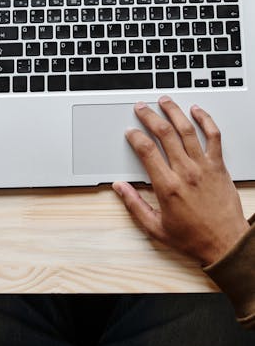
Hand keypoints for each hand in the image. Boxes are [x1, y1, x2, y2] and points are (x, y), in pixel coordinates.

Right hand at [112, 95, 249, 265]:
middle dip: (149, 116)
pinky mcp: (219, 166)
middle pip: (164, 134)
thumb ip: (134, 205)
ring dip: (173, 112)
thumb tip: (119, 187)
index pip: (146, 150)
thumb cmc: (193, 239)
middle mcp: (185, 172)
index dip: (135, 136)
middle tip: (141, 107)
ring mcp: (204, 167)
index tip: (130, 131)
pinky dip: (205, 120)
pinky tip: (197, 111)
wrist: (226, 245)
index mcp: (167, 186)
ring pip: (187, 130)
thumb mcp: (155, 228)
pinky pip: (214, 137)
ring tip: (164, 101)